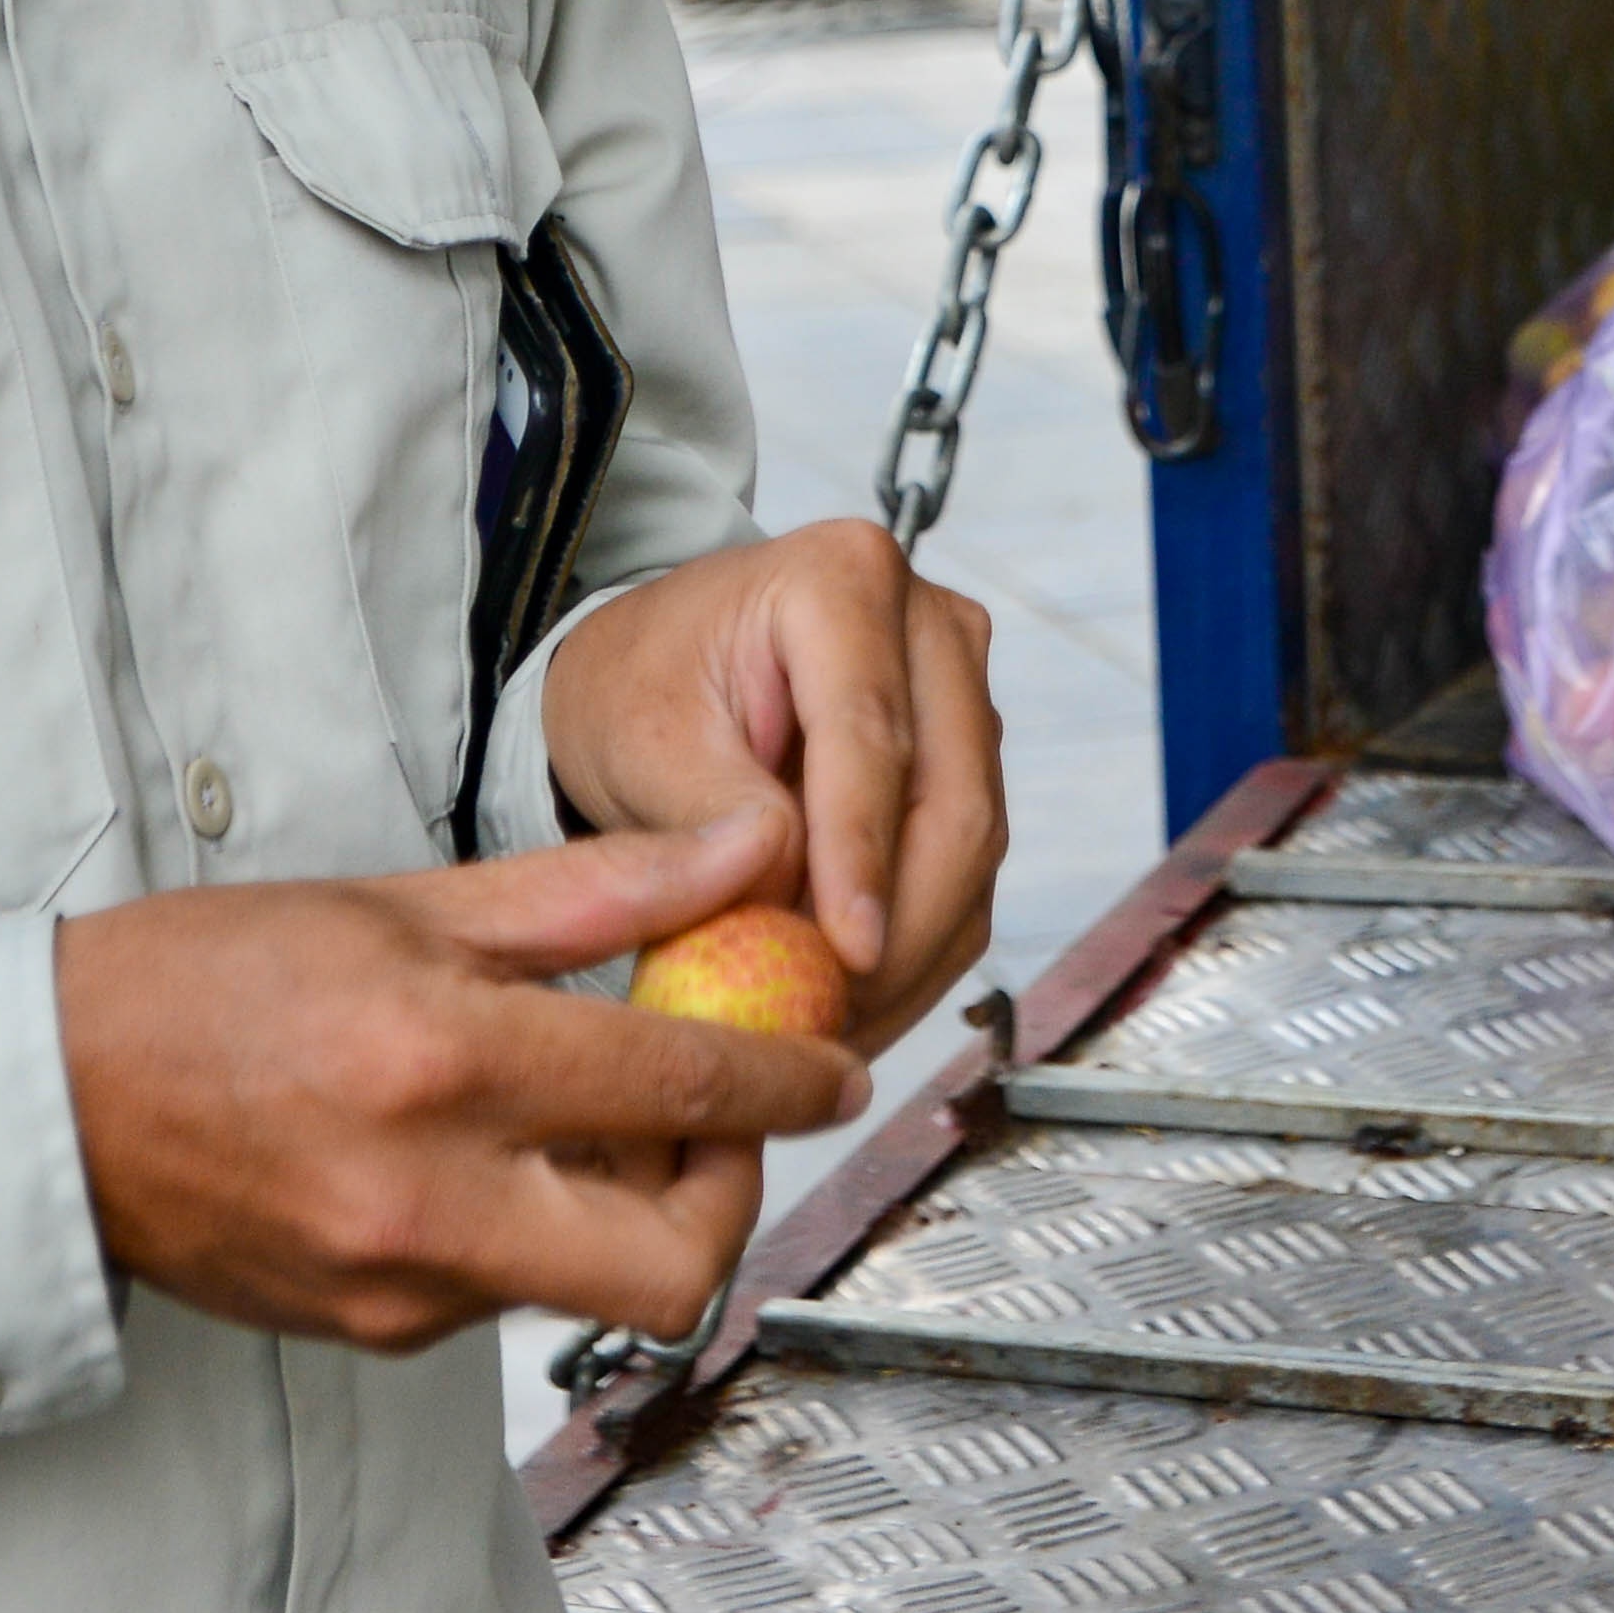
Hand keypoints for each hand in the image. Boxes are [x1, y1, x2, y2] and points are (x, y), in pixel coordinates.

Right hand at [51, 803, 873, 1347]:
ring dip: (636, 1218)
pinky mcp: (375, 1333)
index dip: (788, 1079)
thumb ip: (599, 890)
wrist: (45, 1104)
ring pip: (596, 1289)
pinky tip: (504, 1165)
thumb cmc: (206, 981)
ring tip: (601, 1127)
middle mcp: (428, 1196)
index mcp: (441, 1060)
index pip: (679, 1085)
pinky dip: (542, 1238)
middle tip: (719, 1126)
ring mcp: (400, 1285)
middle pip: (673, 1266)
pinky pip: (512, 1300)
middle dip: (732, 1199)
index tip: (833, 1068)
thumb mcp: (409, 902)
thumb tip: (747, 847)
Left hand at [538, 519, 1004, 1051]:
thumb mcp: (642, 738)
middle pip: (950, 802)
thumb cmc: (643, 686)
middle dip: (897, 930)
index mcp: (844, 578)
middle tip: (829, 1023)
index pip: (870, 736)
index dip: (862, 855)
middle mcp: (932, 627)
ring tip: (830, 1034)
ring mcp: (963, 698)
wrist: (664, 673)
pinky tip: (857, 1009)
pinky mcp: (968, 768)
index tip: (849, 953)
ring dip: (910, 957)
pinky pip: (965, 879)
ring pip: (971, 852)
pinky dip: (916, 955)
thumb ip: (711, 811)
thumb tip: (788, 896)